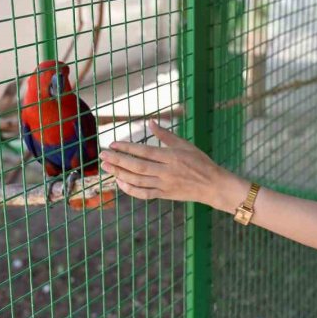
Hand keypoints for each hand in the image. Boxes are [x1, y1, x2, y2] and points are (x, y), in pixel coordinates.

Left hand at [99, 120, 236, 203]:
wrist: (213, 185)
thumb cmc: (200, 162)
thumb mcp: (185, 145)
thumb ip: (165, 135)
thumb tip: (150, 122)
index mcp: (172, 157)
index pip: (144, 152)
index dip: (127, 148)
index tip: (113, 144)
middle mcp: (167, 171)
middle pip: (137, 167)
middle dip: (118, 161)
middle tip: (102, 155)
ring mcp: (165, 185)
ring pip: (138, 181)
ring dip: (120, 174)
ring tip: (107, 167)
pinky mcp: (164, 195)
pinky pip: (144, 194)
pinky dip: (131, 190)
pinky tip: (120, 183)